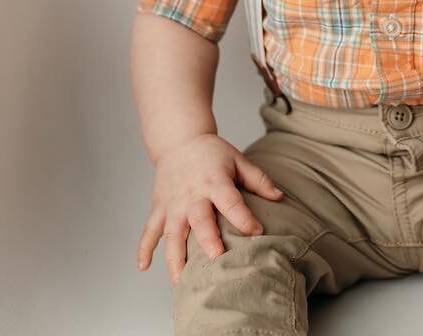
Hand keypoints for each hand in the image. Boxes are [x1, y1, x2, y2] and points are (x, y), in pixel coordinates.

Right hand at [137, 133, 283, 283]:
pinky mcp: (159, 208)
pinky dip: (144, 248)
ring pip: (171, 233)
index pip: (230, 201)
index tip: (257, 231)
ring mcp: (173, 204)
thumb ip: (258, 179)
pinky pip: (149, 230)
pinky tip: (143, 266)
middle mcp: (192, 195)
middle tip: (215, 258)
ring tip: (179, 282)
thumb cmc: (212, 153)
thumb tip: (279, 197)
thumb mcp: (238, 159)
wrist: (179, 140)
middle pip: (199, 219)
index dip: (243, 217)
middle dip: (206, 239)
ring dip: (174, 257)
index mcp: (214, 181)